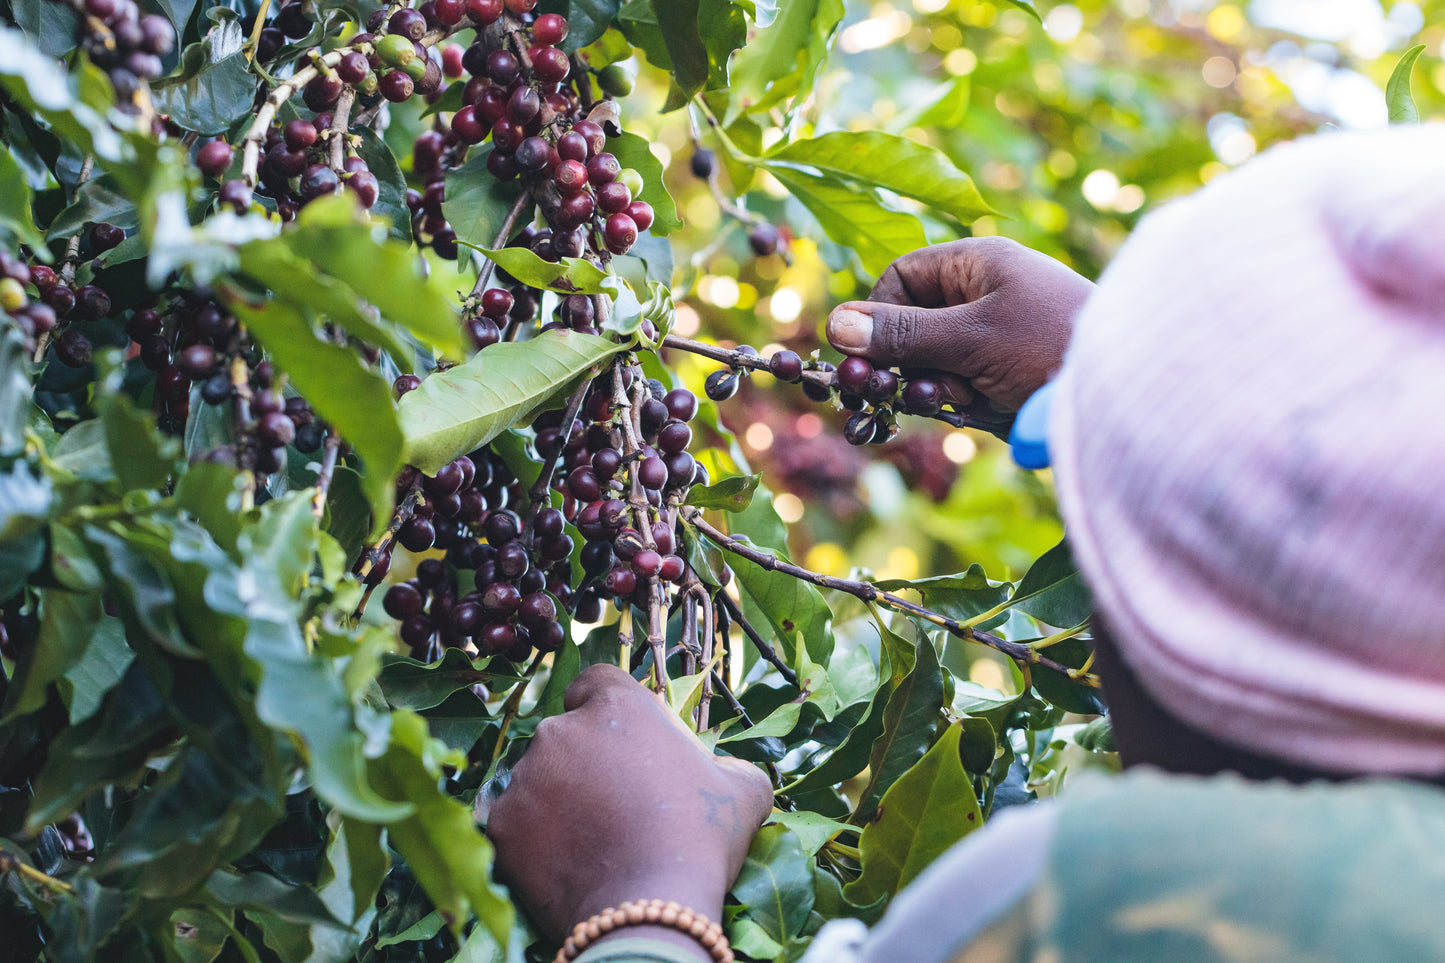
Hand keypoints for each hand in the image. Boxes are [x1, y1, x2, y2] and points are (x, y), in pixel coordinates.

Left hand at [484, 664, 773, 948]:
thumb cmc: (701, 838)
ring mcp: (525, 775)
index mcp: (618, 706)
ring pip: (535, 779)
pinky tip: (564, 863)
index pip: (595, 682)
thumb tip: (722, 773)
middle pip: (564, 735)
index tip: (616, 741)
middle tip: (611, 806)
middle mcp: (563, 728)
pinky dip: (533, 839)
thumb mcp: (743, 790)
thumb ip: (728, 765)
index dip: (601, 706)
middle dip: (582, 763)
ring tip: (589, 842)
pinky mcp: (502, 822)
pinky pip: (514, 823)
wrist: (650, 904)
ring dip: (555, 801)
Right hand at [826, 237, 1092, 411]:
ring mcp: (996, 338)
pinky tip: (985, 409)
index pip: (901, 278)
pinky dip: (962, 402)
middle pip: (912, 325)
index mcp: (978, 264)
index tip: (876, 357)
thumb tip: (834, 326)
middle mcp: (985, 295)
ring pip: (932, 362)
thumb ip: (903, 335)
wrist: (1134, 394)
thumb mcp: (971, 339)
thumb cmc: (1056, 346)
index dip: (880, 316)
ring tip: (968, 398)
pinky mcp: (1006, 376)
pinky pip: (960, 387)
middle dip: (910, 361)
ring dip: (937, 387)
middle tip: (920, 389)